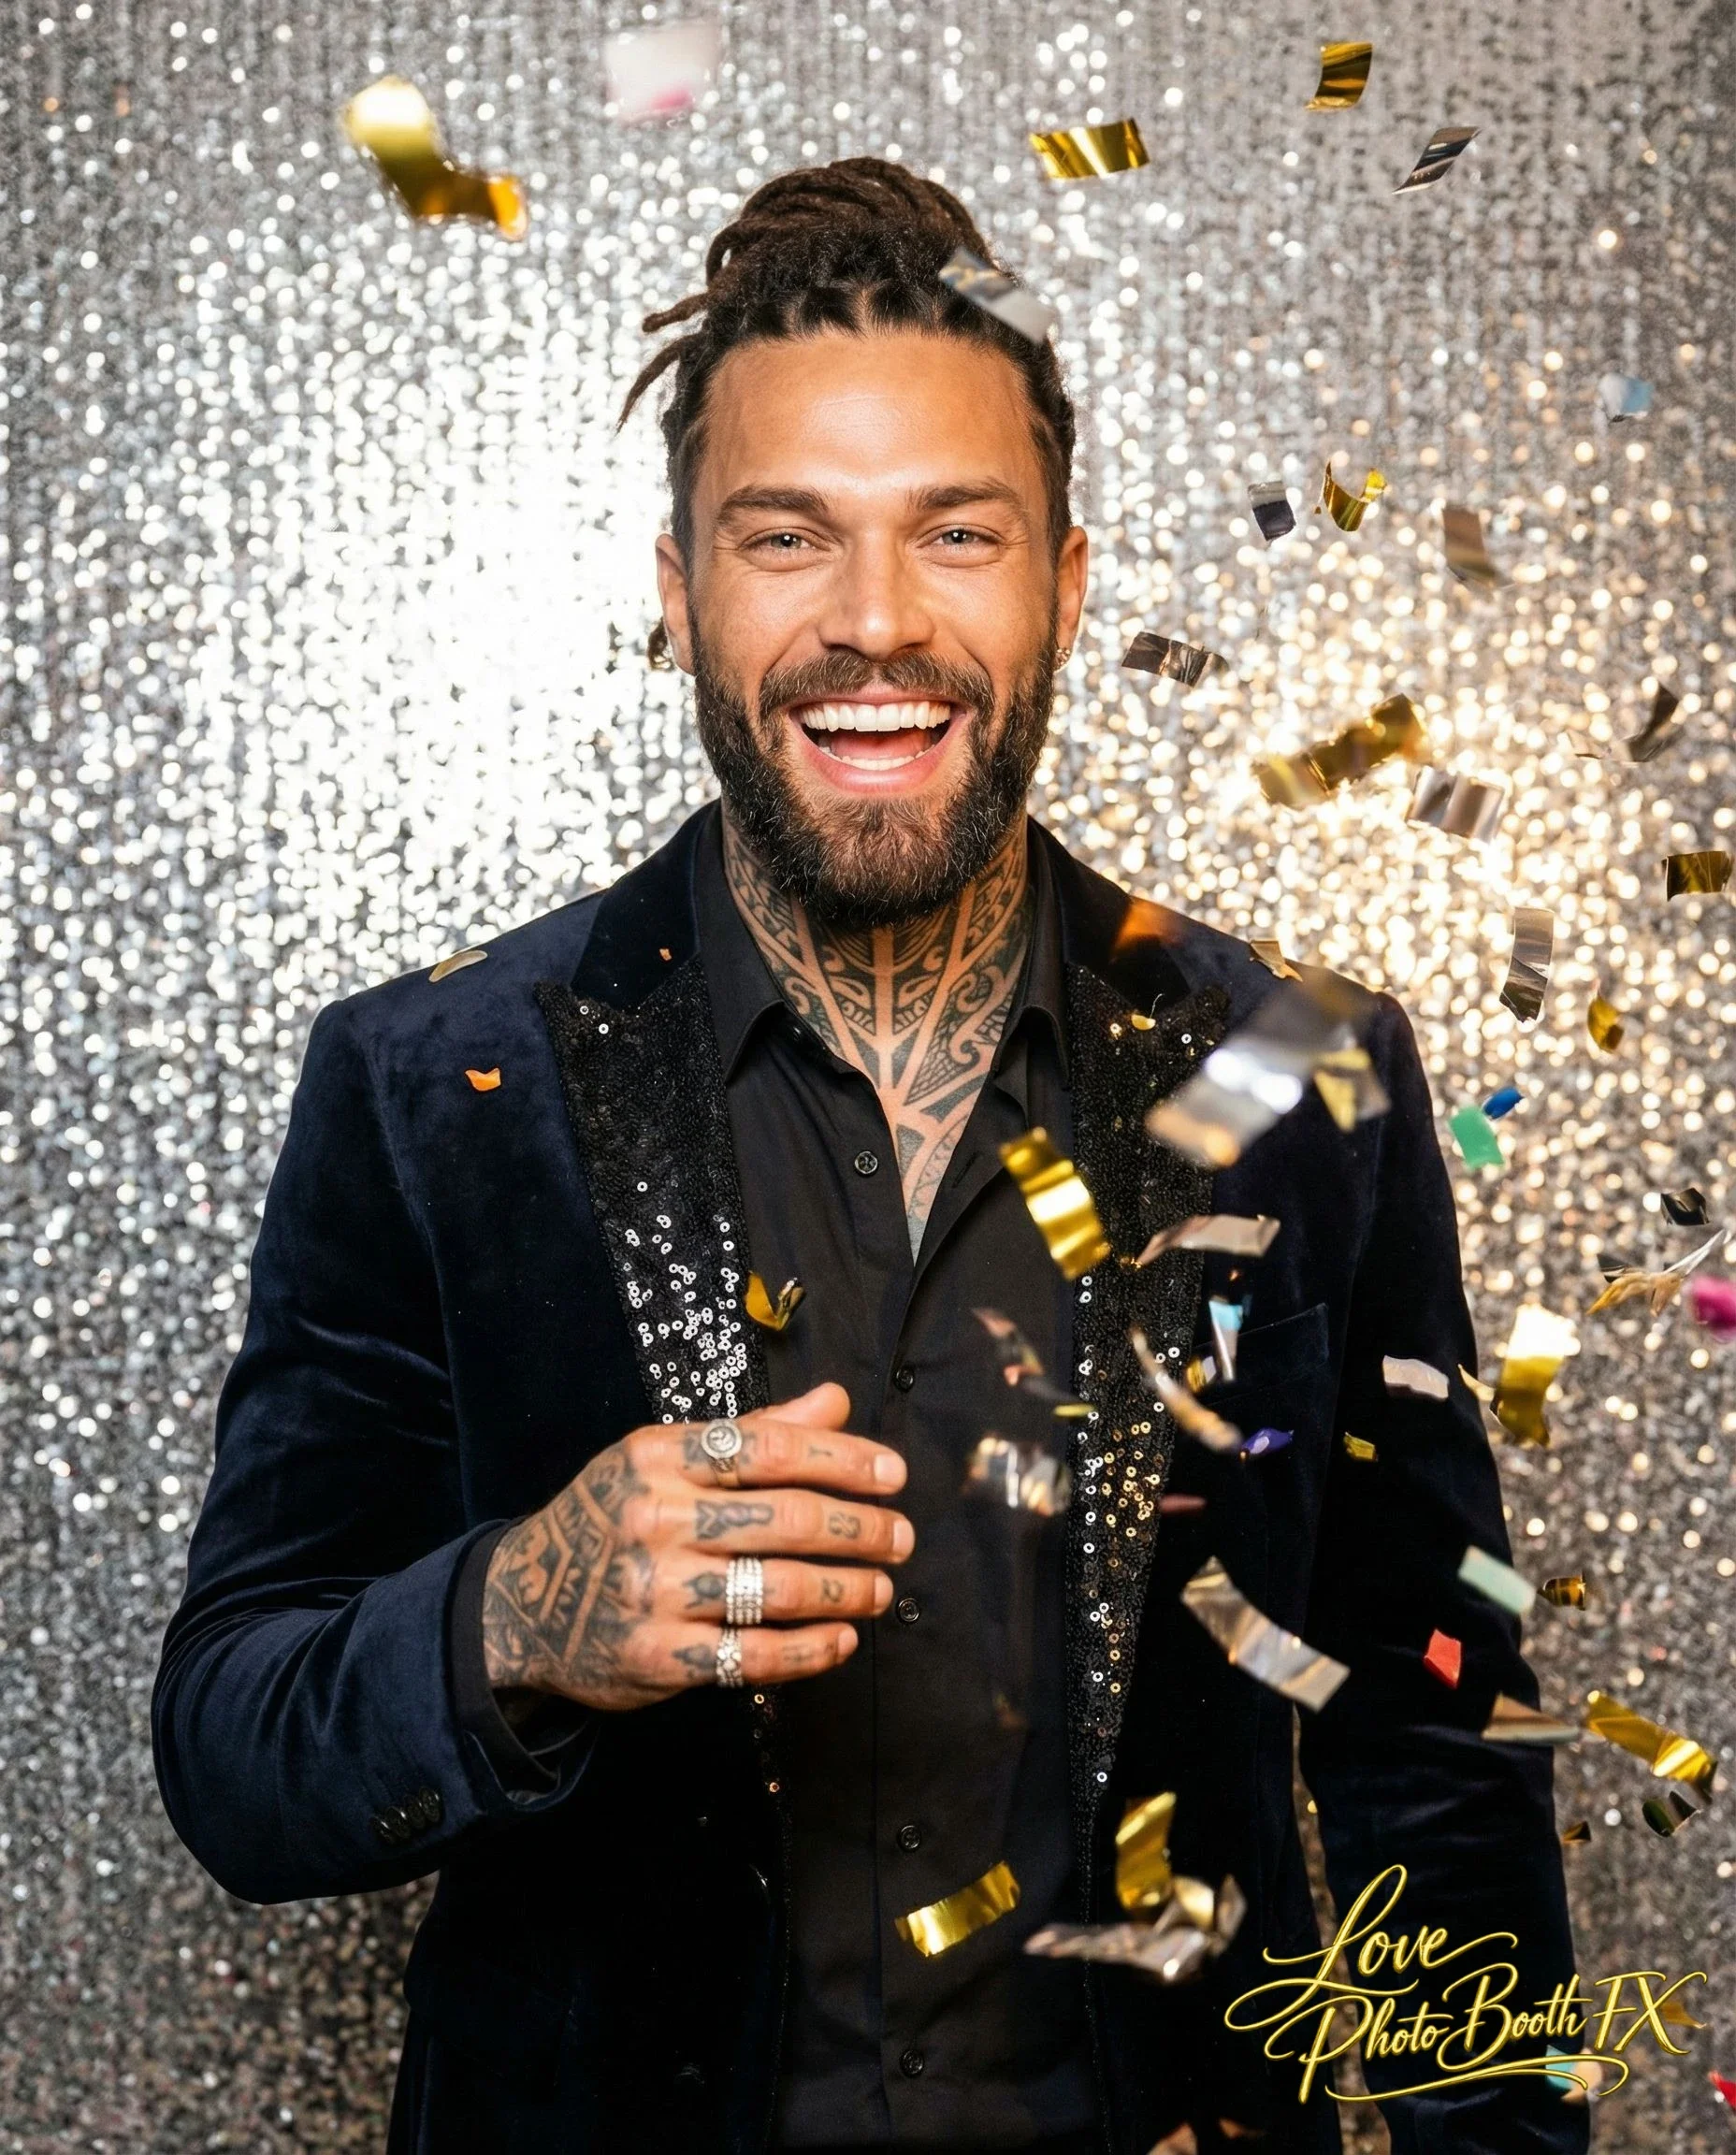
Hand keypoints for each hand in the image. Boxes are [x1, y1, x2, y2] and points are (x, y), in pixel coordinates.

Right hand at [481, 1383, 911, 1710]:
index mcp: (660, 1456)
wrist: (521, 1605)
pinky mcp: (657, 1656)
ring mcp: (655, 1590)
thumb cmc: (613, 1517)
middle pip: (787, 1517)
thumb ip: (755, 1433)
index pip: (771, 1448)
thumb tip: (836, 1400)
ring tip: (880, 1587)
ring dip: (847, 1589)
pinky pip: (754, 1654)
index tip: (893, 1475)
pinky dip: (810, 1649)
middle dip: (860, 1528)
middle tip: (900, 1536)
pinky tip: (842, 1639)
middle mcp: (656, 1516)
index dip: (844, 1459)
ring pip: (779, 1587)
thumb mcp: (665, 1460)